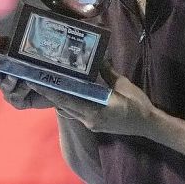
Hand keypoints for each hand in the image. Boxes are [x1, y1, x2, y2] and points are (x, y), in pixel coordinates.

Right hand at [0, 34, 53, 110]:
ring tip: (16, 76)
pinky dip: (20, 92)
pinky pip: (15, 99)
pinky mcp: (20, 102)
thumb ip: (7, 43)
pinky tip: (29, 85)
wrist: (57, 82)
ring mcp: (11, 91)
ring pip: (4, 87)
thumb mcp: (24, 49)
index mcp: (2, 66)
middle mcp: (4, 79)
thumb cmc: (40, 62)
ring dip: (9, 82)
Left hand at [31, 62, 156, 137]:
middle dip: (50, 93)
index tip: (35, 82)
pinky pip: (76, 112)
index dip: (50, 92)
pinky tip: (66, 92)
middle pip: (63, 106)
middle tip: (36, 79)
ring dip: (58, 98)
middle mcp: (88, 120)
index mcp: (94, 112)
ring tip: (47, 84)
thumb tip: (97, 58)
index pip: (66, 100)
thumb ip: (107, 72)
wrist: (149, 125)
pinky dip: (69, 102)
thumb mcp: (122, 85)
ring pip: (68, 110)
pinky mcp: (93, 124)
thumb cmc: (137, 105)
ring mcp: (90, 123)